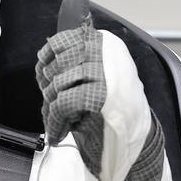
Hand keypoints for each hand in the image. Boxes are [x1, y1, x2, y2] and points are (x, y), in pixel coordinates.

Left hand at [36, 0, 153, 180]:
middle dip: (48, 87)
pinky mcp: (101, 96)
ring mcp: (105, 74)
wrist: (138, 139)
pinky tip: (57, 133)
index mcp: (106, 44)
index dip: (47, 60)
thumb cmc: (115, 110)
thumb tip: (44, 64)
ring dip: (51, 106)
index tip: (43, 75)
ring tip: (57, 121)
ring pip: (58, 84)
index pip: (62, 41)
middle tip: (52, 105)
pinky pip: (63, 104)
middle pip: (58, 64)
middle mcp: (106, 54)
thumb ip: (76, 65)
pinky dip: (54, 122)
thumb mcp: (98, 77)